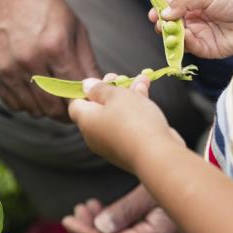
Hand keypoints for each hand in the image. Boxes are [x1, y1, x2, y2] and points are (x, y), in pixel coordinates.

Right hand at [0, 0, 99, 120]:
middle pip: (53, 107)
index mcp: (55, 47)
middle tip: (73, 106)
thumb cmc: (45, 8)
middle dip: (67, 112)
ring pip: (34, 110)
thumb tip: (98, 88)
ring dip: (47, 109)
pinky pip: (15, 105)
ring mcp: (9, 69)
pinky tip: (35, 91)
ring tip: (55, 97)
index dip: (84, 101)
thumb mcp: (75, 28)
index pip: (74, 91)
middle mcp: (30, 60)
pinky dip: (28, 104)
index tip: (88, 103)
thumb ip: (87, 62)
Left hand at [62, 184, 185, 232]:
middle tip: (76, 211)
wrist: (201, 180)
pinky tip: (100, 211)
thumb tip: (99, 228)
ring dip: (96, 231)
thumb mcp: (149, 188)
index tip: (67, 220)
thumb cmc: (175, 179)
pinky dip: (108, 231)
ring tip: (86, 207)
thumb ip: (125, 210)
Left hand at [68, 75, 184, 173]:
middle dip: (111, 90)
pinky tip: (146, 92)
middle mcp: (95, 135)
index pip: (76, 105)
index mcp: (86, 121)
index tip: (99, 80)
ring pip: (117, 115)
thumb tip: (86, 85)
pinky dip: (136, 109)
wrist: (156, 154)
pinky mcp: (130, 147)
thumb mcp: (116, 95)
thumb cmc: (133, 121)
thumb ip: (100, 88)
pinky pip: (129, 125)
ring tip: (140, 79)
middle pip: (98, 108)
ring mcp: (113, 143)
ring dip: (127, 96)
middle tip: (119, 77)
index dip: (85, 90)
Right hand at [149, 0, 232, 58]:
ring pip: (179, 38)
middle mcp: (197, 19)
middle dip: (164, 25)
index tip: (153, 14)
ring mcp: (203, 35)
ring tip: (169, 31)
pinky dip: (184, 45)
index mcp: (196, 3)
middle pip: (172, 25)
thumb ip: (184, 1)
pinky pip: (191, 49)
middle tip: (160, 24)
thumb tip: (164, 13)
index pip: (173, 8)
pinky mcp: (209, 49)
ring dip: (172, 36)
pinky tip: (183, 37)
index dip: (162, 11)